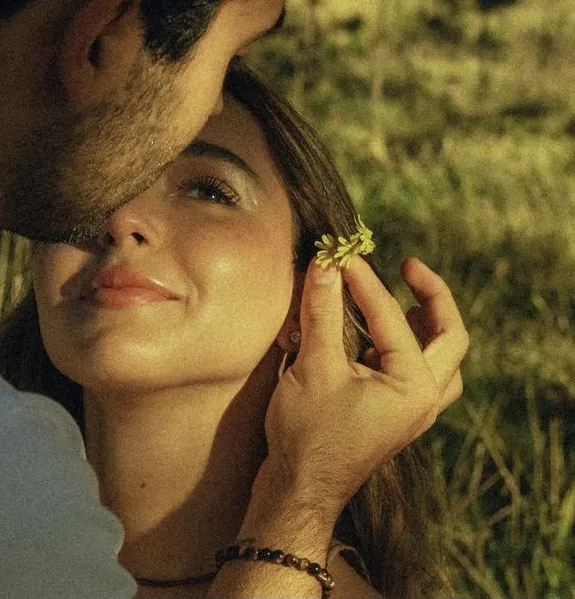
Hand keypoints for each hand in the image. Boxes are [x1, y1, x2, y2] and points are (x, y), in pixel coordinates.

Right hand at [259, 255, 468, 517]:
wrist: (297, 491)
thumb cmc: (308, 434)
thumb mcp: (314, 367)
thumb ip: (322, 312)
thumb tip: (325, 264)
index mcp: (414, 387)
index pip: (392, 316)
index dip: (364, 281)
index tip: (340, 256)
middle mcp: (424, 399)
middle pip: (449, 337)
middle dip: (433, 297)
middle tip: (408, 266)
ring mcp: (411, 410)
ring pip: (440, 359)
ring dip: (428, 325)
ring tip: (406, 298)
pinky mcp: (393, 415)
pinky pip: (417, 373)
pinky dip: (407, 346)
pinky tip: (377, 333)